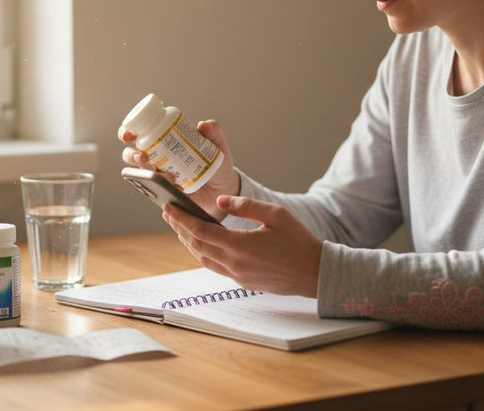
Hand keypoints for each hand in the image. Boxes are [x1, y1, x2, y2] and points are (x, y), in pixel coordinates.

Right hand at [119, 119, 240, 220]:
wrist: (224, 188)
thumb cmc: (216, 162)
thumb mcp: (218, 144)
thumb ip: (214, 132)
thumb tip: (203, 125)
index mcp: (164, 139)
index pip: (139, 132)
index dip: (127, 132)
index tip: (130, 135)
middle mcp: (156, 157)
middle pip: (131, 154)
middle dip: (131, 155)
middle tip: (144, 157)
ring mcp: (159, 176)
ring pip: (139, 174)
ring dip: (145, 174)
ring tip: (165, 176)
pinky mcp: (164, 192)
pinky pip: (154, 192)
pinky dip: (159, 190)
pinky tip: (174, 189)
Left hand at [162, 195, 321, 296]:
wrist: (315, 273)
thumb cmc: (299, 242)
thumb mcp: (276, 215)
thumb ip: (245, 206)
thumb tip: (219, 202)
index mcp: (240, 246)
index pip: (200, 231)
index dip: (181, 219)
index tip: (168, 207)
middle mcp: (234, 264)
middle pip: (197, 245)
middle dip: (180, 228)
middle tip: (169, 213)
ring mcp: (237, 275)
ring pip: (203, 258)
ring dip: (189, 242)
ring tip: (180, 227)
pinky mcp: (242, 281)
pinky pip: (214, 266)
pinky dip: (202, 253)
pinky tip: (201, 244)